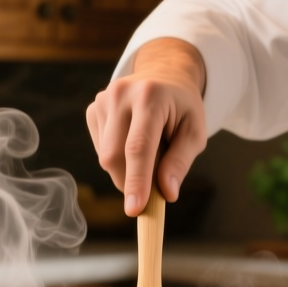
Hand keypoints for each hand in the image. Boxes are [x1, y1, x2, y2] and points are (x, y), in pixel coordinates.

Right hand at [86, 38, 208, 215]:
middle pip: (115, 156)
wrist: (164, 76)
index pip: (138, 147)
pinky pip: (101, 150)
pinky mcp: (93, 109)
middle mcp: (120, 94)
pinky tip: (133, 142)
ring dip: (127, 169)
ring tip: (150, 150)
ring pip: (106, 157)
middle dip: (131, 182)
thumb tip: (167, 193)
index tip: (134, 210)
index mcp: (150, 96)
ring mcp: (102, 100)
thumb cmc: (183, 108)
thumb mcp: (194, 132)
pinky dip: (118, 158)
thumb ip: (180, 162)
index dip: (137, 181)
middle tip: (153, 187)